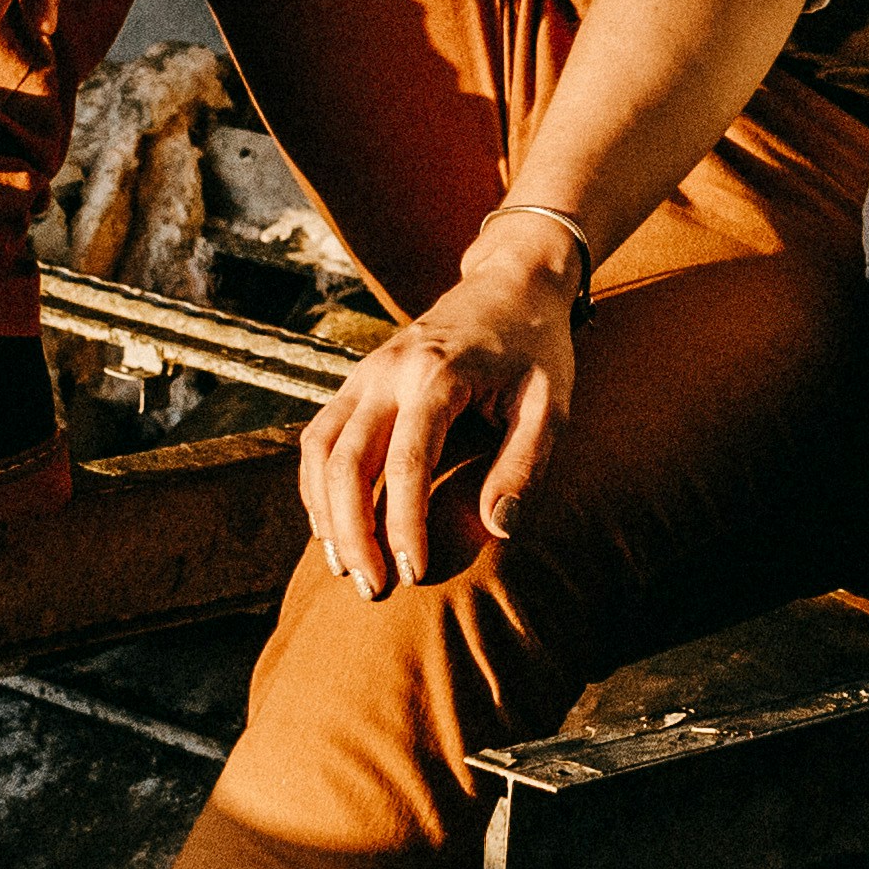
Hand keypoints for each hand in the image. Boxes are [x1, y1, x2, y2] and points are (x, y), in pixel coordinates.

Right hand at [298, 226, 583, 596]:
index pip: (407, 462)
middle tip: (371, 586)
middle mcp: (389, 371)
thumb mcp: (551, 404)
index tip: (413, 573)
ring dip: (325, 513)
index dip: (405, 524)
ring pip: (320, 449)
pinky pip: (319, 437)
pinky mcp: (357, 380)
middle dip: (352, 531)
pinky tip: (334, 526)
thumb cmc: (537, 347)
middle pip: (346, 460)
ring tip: (345, 567)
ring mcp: (365, 373)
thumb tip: (497, 528)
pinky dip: (317, 485)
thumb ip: (524, 464)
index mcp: (439, 374)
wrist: (511, 282)